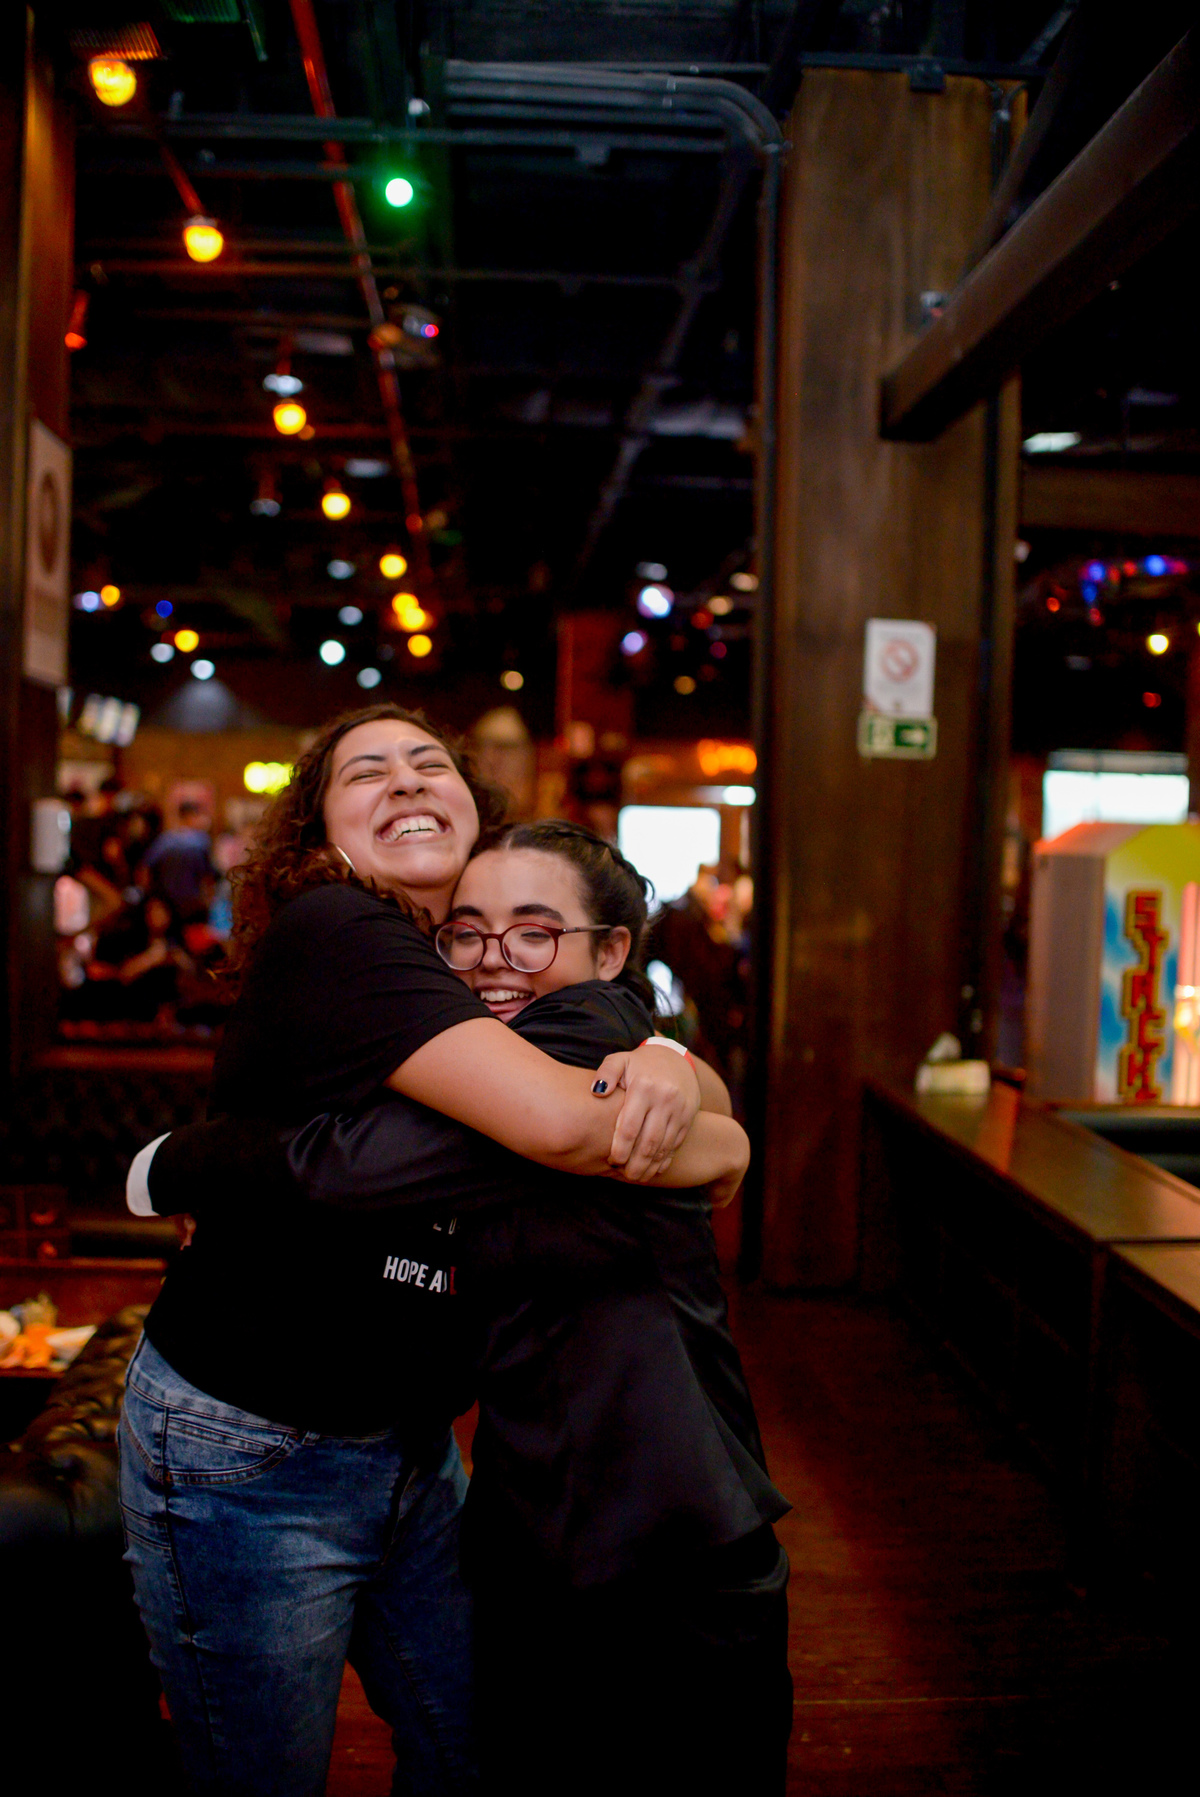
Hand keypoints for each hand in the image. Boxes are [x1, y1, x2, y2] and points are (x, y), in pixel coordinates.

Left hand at [592, 1044, 700, 1181]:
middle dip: (636, 1164)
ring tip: (637, 1177)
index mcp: (644, 1087)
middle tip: (625, 1176)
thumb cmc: (639, 1064)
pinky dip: (665, 1159)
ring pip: (664, 1146)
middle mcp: (664, 1099)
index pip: (630, 1127)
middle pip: (648, 1142)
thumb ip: (606, 1073)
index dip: (620, 1149)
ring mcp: (679, 1109)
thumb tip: (597, 1092)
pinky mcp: (688, 1117)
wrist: (675, 1058)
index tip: (612, 1161)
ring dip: (650, 1166)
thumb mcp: (620, 1060)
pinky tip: (653, 1169)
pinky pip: (676, 1143)